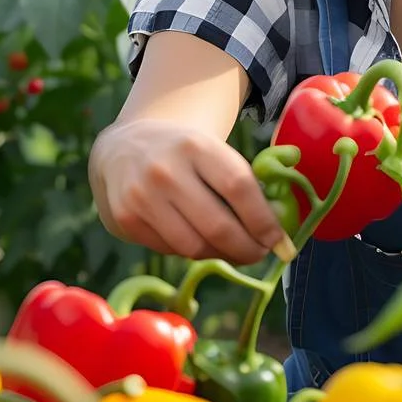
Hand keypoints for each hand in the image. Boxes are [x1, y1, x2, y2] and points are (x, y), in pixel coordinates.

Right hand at [89, 118, 288, 265]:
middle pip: (218, 226)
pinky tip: (198, 240)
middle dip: (247, 249)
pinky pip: (170, 250)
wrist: (123, 147)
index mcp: (196, 146)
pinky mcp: (126, 219)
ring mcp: (142, 197)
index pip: (239, 188)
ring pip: (194, 247)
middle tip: (260, 254)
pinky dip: (191, 252)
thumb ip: (243, 182)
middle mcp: (165, 170)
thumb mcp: (211, 149)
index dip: (264, 220)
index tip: (278, 240)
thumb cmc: (182, 154)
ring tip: (233, 250)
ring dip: (221, 255)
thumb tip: (277, 234)